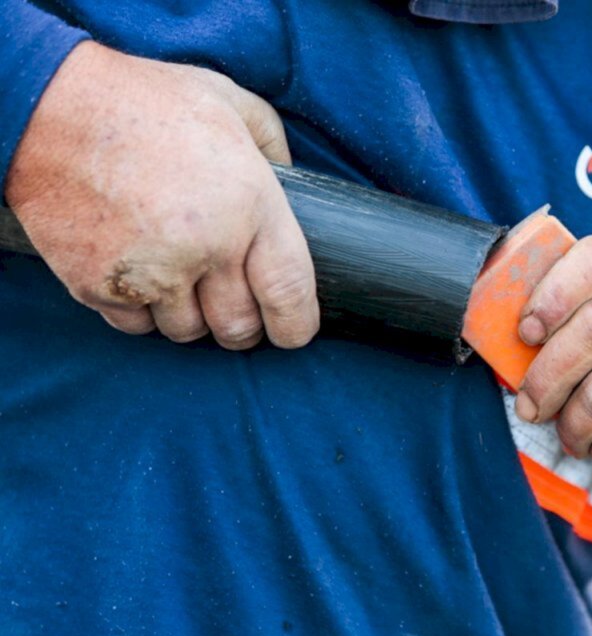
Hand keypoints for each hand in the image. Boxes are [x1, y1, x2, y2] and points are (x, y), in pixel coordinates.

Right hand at [3, 41, 318, 348]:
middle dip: (243, 328)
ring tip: (184, 281)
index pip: (289, 293)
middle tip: (234, 306)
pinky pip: (137, 327)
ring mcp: (151, 272)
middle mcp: (207, 247)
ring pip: (187, 332)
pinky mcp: (100, 287)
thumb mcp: (232, 103)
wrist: (48, 107)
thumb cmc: (145, 101)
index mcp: (250, 205)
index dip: (297, 325)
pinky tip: (143, 277)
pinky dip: (143, 312)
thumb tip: (297, 189)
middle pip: (238, 328)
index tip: (294, 332)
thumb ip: (275, 147)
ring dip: (191, 317)